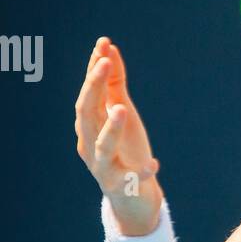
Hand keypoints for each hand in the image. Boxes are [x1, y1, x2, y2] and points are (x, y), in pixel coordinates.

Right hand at [74, 37, 163, 233]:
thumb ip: (114, 84)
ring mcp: (103, 167)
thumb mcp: (121, 113)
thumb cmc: (124, 148)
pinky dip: (141, 171)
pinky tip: (154, 164)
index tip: (102, 45)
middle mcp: (89, 144)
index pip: (88, 94)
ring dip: (111, 128)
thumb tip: (108, 47)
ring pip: (102, 147)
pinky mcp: (121, 186)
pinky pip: (129, 178)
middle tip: (105, 64)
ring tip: (123, 109)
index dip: (93, 71)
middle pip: (86, 114)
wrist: (132, 196)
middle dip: (94, 88)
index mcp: (89, 125)